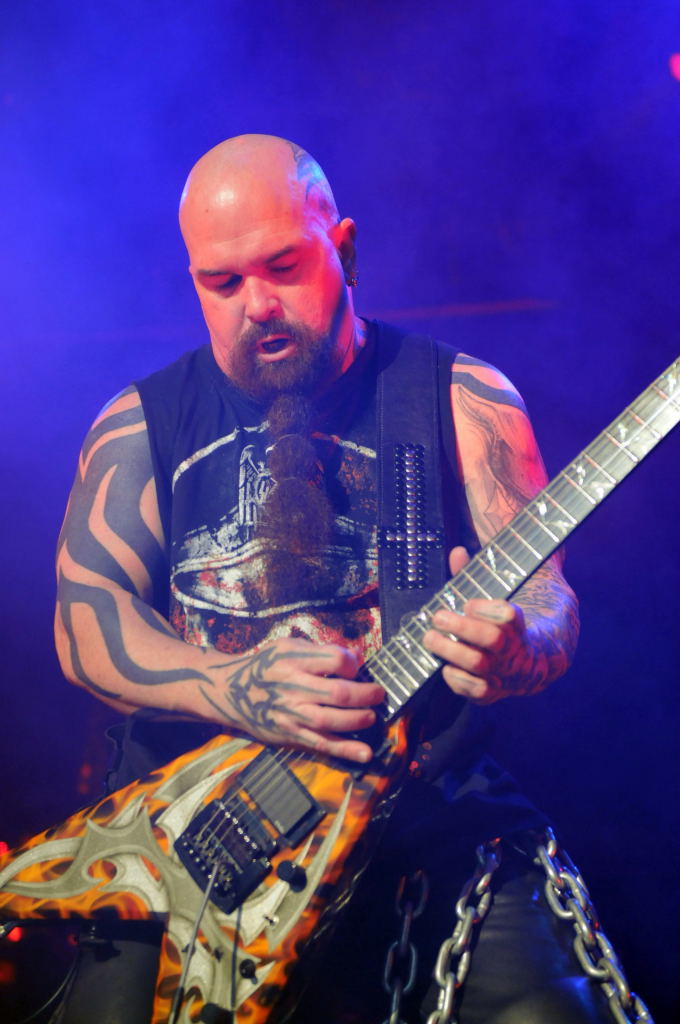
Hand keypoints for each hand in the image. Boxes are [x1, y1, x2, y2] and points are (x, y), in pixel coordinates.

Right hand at [204, 637, 384, 762]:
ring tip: (371, 716)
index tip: (357, 666)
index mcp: (293, 660)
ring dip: (358, 720)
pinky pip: (321, 744)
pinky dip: (345, 750)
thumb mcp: (288, 646)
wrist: (231, 692)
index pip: (334, 660)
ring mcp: (292, 714)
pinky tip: (365, 754)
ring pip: (330, 721)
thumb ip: (321, 651)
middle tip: (378, 693)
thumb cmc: (266, 665)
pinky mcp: (291, 735)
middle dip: (364, 694)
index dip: (352, 663)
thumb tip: (356, 658)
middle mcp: (292, 688)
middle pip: (337, 693)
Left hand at [423, 547, 533, 703]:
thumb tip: (457, 552)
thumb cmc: (503, 626)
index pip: (509, 615)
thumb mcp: (494, 601)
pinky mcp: (492, 693)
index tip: (468, 603)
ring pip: (478, 664)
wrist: (532, 665)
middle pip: (492, 639)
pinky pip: (473, 690)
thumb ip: (474, 578)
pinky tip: (444, 666)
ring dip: (450, 650)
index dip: (486, 608)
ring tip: (430, 637)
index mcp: (519, 624)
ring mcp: (504, 673)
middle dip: (461, 627)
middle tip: (438, 617)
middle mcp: (514, 650)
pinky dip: (456, 678)